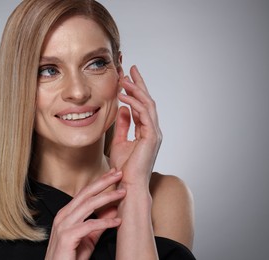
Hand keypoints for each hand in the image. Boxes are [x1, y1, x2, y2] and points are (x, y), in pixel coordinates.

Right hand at [45, 169, 125, 259]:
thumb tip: (114, 211)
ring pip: (88, 206)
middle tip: (119, 173)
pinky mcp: (67, 237)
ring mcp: (63, 225)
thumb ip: (99, 224)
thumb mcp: (88, 238)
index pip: (85, 192)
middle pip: (86, 193)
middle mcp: (64, 216)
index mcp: (67, 213)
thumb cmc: (70, 256)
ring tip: (122, 193)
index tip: (113, 173)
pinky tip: (117, 222)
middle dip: (104, 182)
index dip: (100, 182)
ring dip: (107, 198)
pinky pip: (89, 226)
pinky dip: (105, 223)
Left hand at [110, 65, 161, 185]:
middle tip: (131, 69)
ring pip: (148, 104)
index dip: (136, 91)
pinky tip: (124, 96)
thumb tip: (124, 110)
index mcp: (146, 130)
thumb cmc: (124, 167)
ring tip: (125, 79)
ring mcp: (154, 133)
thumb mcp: (121, 142)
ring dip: (136, 90)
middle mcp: (153, 129)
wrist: (129, 184)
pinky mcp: (152, 137)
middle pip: (148, 101)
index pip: (142, 106)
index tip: (128, 78)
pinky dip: (134, 103)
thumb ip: (124, 126)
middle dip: (139, 84)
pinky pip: (144, 114)